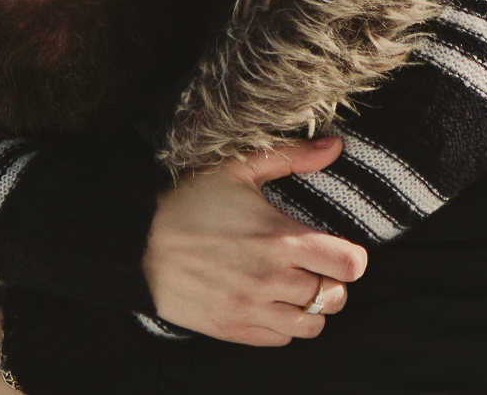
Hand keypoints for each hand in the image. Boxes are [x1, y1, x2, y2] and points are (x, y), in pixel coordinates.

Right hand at [144, 138, 368, 345]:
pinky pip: (280, 340)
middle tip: (315, 266)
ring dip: (311, 308)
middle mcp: (270, 279)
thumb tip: (336, 145)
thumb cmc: (187, 199)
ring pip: (312, 326)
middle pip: (334, 298)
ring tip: (294, 286)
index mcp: (279, 239)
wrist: (135, 242)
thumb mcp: (238, 167)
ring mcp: (250, 308)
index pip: (348, 265)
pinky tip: (270, 300)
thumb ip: (292, 157)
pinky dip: (284, 324)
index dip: (351, 257)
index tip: (337, 249)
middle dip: (332, 282)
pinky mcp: (232, 328)